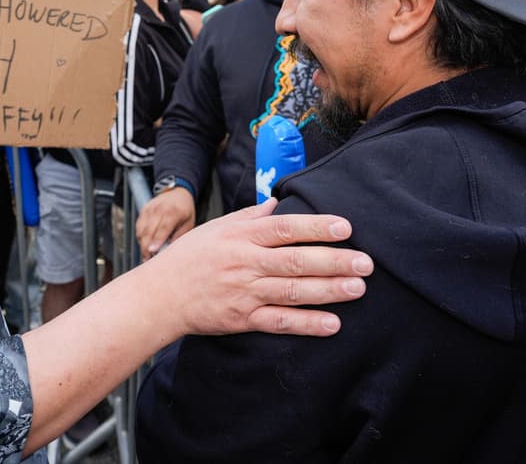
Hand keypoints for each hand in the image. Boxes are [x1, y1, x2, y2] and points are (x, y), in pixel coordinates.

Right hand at [136, 188, 194, 259]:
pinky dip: (141, 237)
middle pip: (149, 231)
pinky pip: (138, 227)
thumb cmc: (184, 210)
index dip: (157, 241)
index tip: (152, 251)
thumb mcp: (188, 223)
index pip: (163, 228)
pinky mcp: (143, 210)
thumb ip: (179, 236)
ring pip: (141, 230)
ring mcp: (149, 209)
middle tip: (148, 259)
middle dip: (146, 247)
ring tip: (147, 254)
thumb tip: (169, 250)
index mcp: (173, 212)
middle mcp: (159, 209)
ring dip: (143, 244)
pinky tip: (146, 243)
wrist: (177, 192)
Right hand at [152, 199, 372, 336]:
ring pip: (292, 291)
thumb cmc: (189, 258)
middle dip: (333, 261)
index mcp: (240, 236)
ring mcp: (244, 292)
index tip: (345, 227)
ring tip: (358, 288)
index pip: (284, 228)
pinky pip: (279, 322)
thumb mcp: (215, 228)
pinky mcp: (242, 319)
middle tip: (366, 262)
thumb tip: (277, 202)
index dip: (316, 227)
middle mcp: (245, 262)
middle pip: (295, 260)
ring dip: (327, 290)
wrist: (159, 296)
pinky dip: (306, 323)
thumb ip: (249, 216)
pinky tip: (332, 323)